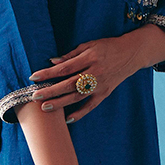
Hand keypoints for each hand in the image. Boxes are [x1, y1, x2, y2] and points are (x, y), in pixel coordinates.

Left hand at [29, 24, 164, 122]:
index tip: (34, 77)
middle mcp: (95, 73)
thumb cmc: (107, 47)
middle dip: (51, 91)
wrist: (130, 54)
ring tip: (45, 108)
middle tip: (35, 96)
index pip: (65, 68)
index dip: (48, 73)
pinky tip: (67, 119)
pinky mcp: (105, 93)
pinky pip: (91, 105)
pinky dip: (80, 113)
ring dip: (61, 103)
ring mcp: (100, 85)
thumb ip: (71, 54)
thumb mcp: (89, 45)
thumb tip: (52, 61)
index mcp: (90, 58)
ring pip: (77, 96)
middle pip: (69, 84)